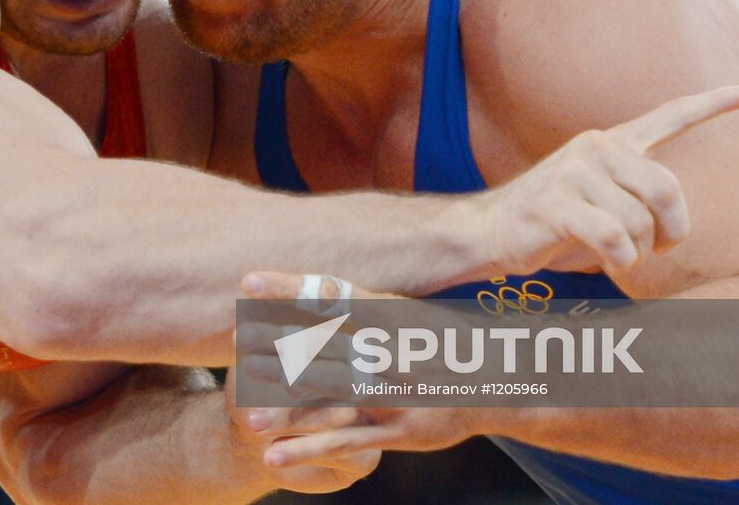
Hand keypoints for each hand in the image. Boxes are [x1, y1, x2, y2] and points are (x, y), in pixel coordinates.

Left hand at [232, 272, 472, 469]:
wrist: (503, 383)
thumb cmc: (443, 342)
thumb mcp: (407, 315)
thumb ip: (363, 305)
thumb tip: (314, 287)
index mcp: (389, 315)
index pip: (329, 295)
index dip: (288, 287)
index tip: (247, 282)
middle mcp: (391, 350)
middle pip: (323, 345)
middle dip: (276, 345)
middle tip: (234, 342)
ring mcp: (397, 392)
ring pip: (332, 397)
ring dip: (286, 405)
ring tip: (244, 412)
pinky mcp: (400, 432)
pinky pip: (348, 444)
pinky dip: (309, 451)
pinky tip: (275, 456)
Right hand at [480, 83, 738, 274]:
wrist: (492, 229)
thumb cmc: (557, 220)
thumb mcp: (602, 196)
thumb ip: (636, 192)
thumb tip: (673, 216)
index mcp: (612, 143)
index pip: (669, 116)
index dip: (712, 105)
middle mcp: (595, 148)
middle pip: (667, 188)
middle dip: (673, 229)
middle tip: (660, 248)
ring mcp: (572, 172)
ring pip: (638, 221)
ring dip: (637, 252)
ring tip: (620, 256)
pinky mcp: (554, 201)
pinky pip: (611, 236)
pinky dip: (619, 258)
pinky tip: (609, 261)